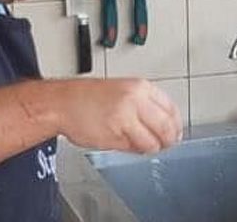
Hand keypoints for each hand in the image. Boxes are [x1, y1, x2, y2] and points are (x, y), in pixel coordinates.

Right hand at [49, 78, 183, 154]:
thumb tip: (165, 125)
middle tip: (163, 143)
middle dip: (168, 140)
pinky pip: (135, 149)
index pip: (172, 109)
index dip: (176, 125)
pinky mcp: (116, 135)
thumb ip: (144, 105)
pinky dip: (132, 150)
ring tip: (135, 141)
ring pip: (153, 143)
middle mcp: (135, 100)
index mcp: (139, 86)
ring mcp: (126, 118)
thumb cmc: (86, 97)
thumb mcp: (121, 90)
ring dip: (148, 147)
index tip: (174, 132)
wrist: (61, 103)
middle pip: (168, 129)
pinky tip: (121, 140)